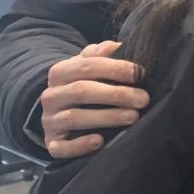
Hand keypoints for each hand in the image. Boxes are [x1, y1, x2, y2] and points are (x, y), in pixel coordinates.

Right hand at [41, 41, 148, 158]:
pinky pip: (61, 147)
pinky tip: (99, 141)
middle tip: (143, 99)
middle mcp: (51, 95)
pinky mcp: (52, 143)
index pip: (87, 66)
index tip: (140, 73)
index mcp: (60, 72)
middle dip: (116, 94)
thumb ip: (100, 55)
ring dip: (106, 117)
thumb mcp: (88, 68)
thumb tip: (116, 45)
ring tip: (133, 116)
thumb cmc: (84, 87)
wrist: (59, 116)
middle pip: (82, 91)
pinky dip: (80, 145)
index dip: (115, 68)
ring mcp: (50, 120)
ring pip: (74, 117)